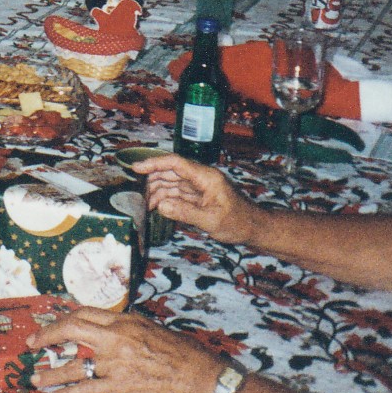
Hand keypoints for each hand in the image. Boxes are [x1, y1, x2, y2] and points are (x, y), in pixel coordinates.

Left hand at [28, 307, 220, 392]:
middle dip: (47, 336)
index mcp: (125, 320)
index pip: (84, 314)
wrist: (202, 379)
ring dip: (51, 372)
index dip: (63, 319)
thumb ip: (128, 330)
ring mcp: (116, 362)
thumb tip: (111, 332)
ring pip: (74, 364)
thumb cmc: (185, 354)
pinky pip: (86, 389)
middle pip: (72, 329)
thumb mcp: (154, 330)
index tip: (52, 326)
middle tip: (33, 344)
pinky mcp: (120, 385)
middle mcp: (116, 337)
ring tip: (36, 378)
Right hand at [131, 153, 260, 243]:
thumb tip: (161, 206)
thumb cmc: (238, 223)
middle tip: (137, 195)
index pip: (175, 163)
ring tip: (145, 204)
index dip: (154, 163)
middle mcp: (200, 178)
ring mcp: (199, 186)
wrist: (255, 228)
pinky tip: (157, 207)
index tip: (136, 168)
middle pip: (170, 171)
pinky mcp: (198, 196)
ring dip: (157, 191)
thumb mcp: (211, 220)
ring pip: (172, 182)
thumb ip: (185, 212)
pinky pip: (177, 192)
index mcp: (206, 177)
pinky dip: (165, 198)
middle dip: (152, 180)